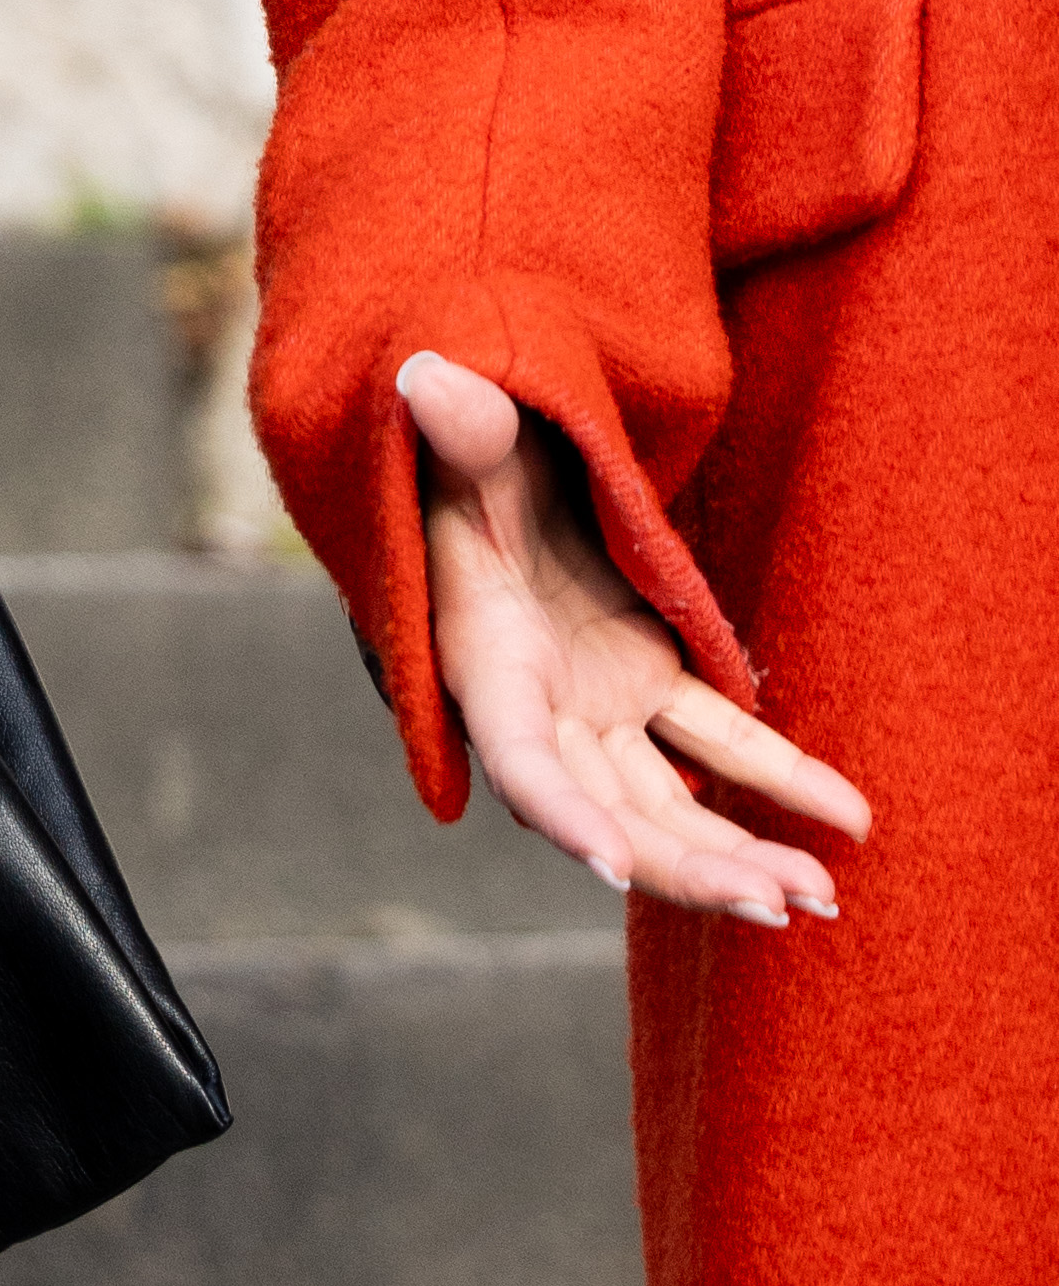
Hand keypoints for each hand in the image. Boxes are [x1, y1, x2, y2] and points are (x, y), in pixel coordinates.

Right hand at [395, 351, 865, 927]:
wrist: (489, 452)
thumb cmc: (462, 445)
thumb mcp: (460, 436)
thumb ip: (460, 428)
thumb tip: (435, 384)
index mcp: (485, 658)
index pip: (517, 755)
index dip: (559, 812)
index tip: (611, 865)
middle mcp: (541, 704)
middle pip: (611, 811)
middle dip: (688, 866)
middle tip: (772, 901)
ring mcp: (596, 701)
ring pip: (669, 799)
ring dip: (739, 849)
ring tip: (821, 895)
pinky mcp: (642, 678)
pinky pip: (720, 739)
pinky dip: (781, 778)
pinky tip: (849, 820)